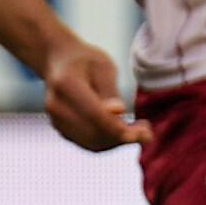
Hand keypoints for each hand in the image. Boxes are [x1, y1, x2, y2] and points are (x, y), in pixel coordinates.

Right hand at [37, 36, 144, 153]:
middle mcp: (57, 106)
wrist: (60, 63)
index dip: (119, 128)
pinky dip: (110, 142)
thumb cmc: (86, 61)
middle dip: (123, 137)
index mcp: (66, 84)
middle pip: (93, 133)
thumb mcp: (103, 66)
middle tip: (148, 133)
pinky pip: (89, 144)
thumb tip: (118, 111)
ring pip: (92, 143)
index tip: (144, 132)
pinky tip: (126, 132)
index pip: (94, 115)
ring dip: (119, 142)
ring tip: (141, 132)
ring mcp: (57, 120)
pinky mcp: (62, 130)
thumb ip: (110, 89)